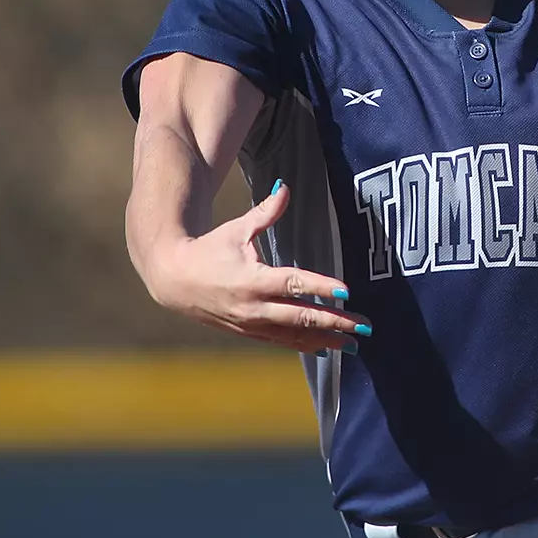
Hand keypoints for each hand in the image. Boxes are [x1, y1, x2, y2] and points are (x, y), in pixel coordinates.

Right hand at [141, 181, 369, 352]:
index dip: (321, 287)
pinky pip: (282, 342)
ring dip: (326, 340)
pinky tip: (327, 350)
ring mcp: (251, 323)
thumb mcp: (237, 229)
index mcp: (252, 279)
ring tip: (354, 344)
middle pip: (301, 316)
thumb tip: (285, 188)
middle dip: (335, 322)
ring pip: (294, 335)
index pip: (294, 283)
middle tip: (363, 326)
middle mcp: (254, 306)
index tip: (347, 291)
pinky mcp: (248, 333)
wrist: (173, 279)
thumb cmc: (209, 249)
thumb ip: (265, 212)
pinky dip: (305, 346)